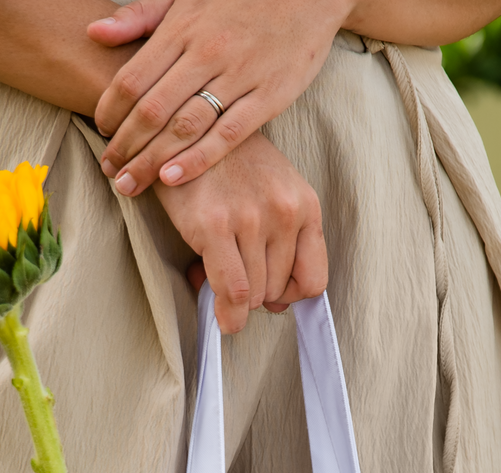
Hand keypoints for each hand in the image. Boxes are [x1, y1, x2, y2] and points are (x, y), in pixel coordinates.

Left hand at [88, 0, 350, 196]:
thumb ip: (142, 16)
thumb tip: (94, 33)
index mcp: (183, 27)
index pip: (133, 77)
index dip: (110, 110)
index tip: (101, 131)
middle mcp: (207, 52)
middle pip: (153, 109)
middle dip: (125, 145)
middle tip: (109, 170)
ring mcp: (239, 76)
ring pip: (184, 127)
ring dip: (152, 160)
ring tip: (130, 184)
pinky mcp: (269, 96)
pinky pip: (227, 135)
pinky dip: (197, 159)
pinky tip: (172, 179)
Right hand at [153, 130, 326, 333]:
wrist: (186, 128)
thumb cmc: (229, 166)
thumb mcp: (273, 193)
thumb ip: (283, 244)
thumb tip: (278, 306)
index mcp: (304, 204)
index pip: (314, 280)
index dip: (290, 295)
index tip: (270, 289)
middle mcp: (284, 211)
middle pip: (278, 291)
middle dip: (255, 293)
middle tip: (231, 273)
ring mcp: (251, 218)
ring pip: (254, 296)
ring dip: (234, 298)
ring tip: (215, 270)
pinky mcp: (215, 225)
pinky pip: (233, 291)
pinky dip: (228, 314)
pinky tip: (221, 315)